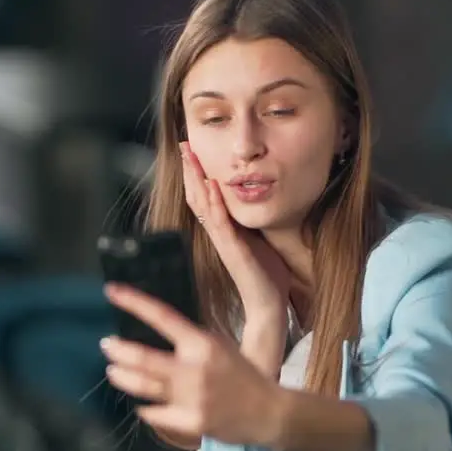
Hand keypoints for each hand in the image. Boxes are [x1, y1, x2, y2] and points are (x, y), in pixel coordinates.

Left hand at [101, 282, 285, 447]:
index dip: (134, 303)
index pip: (162, 317)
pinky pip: (155, 414)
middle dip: (119, 350)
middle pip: (143, 358)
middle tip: (106, 345)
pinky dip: (145, 408)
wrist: (269, 412)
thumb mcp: (220, 346)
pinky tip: (141, 405)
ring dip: (123, 377)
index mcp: (203, 344)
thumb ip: (191, 341)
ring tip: (113, 371)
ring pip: (144, 386)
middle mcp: (195, 369)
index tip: (111, 292)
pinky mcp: (190, 422)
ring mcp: (191, 398)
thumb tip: (159, 329)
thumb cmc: (243, 375)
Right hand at [181, 142, 292, 317]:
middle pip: (197, 197)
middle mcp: (218, 234)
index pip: (203, 197)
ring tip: (192, 157)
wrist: (268, 305)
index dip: (196, 174)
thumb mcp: (257, 239)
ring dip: (197, 180)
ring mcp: (223, 242)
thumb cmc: (265, 275)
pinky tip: (214, 185)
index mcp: (223, 230)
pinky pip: (221, 223)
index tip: (191, 151)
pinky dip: (216, 203)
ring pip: (204, 206)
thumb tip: (250, 201)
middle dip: (190, 170)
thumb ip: (248, 222)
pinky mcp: (234, 250)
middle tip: (184, 145)